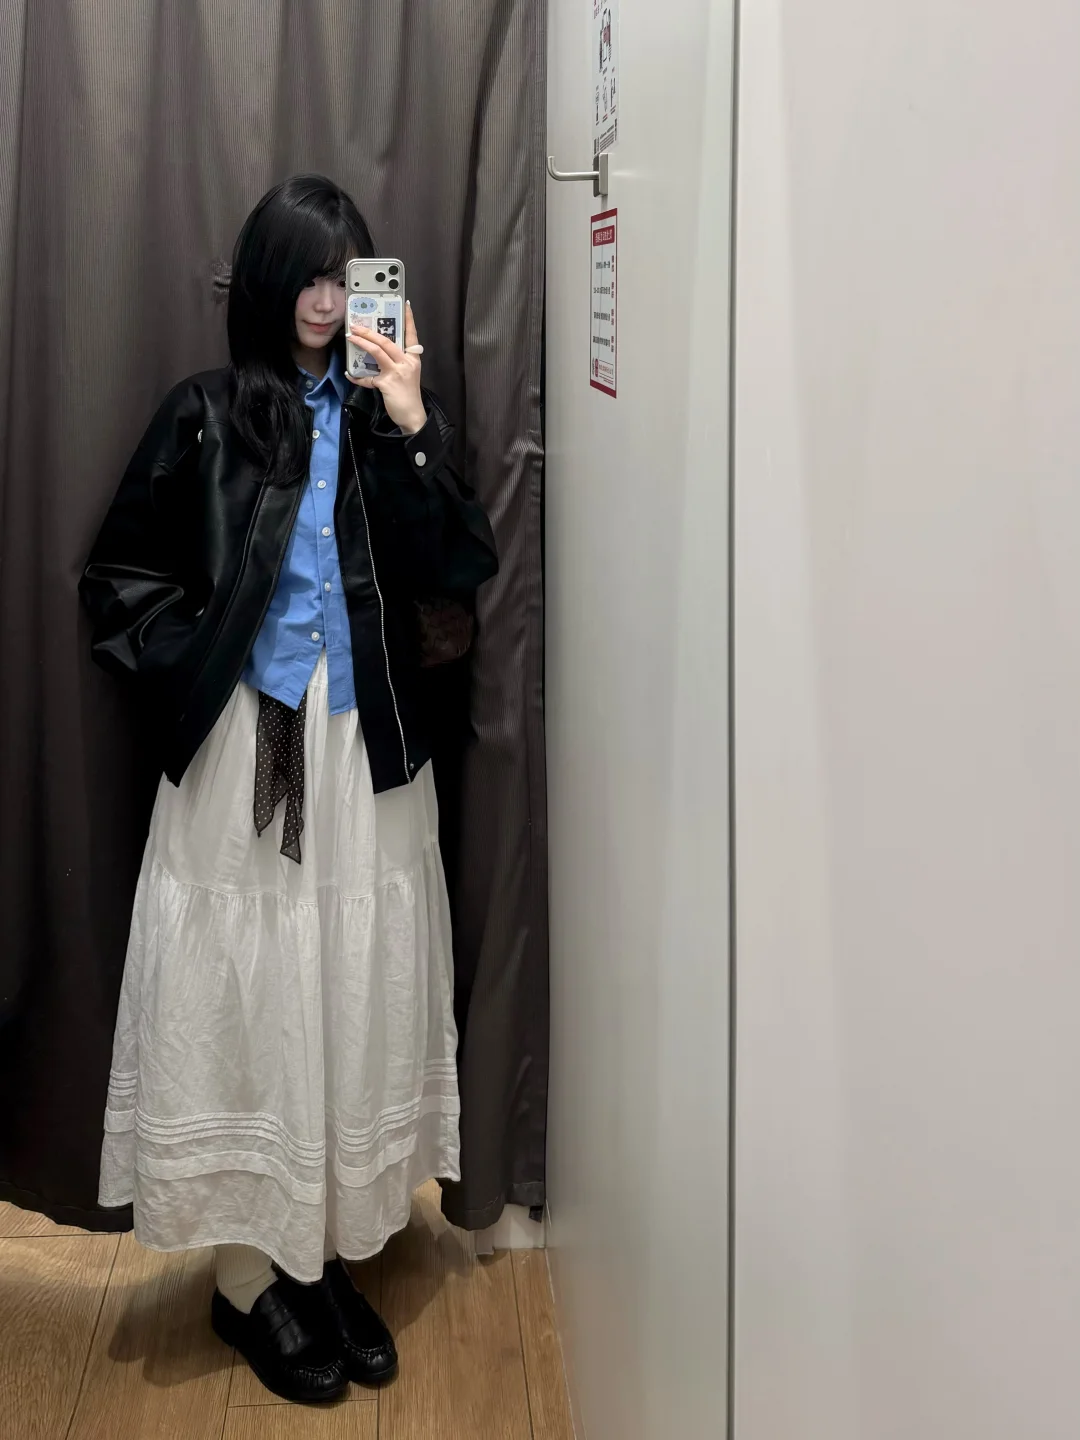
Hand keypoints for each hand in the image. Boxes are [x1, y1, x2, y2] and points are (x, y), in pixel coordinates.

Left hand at [347, 300, 426, 434]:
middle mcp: (407, 362)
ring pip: (378, 351)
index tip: (405, 304)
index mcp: (413, 358)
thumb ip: (396, 362)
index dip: (409, 319)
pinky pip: (368, 378)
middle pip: (387, 341)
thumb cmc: (408, 395)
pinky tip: (350, 373)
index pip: (412, 334)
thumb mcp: (407, 374)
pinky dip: (357, 376)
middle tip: (357, 325)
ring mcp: (397, 372)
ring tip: (351, 337)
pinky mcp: (387, 384)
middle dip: (370, 331)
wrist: (413, 416)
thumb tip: (378, 352)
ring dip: (362, 342)